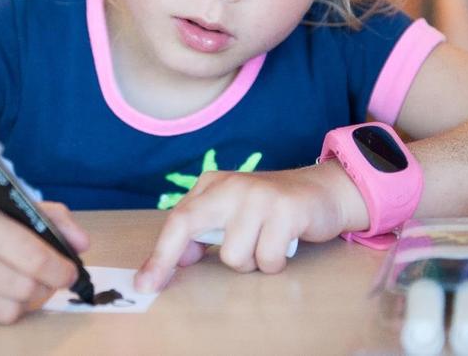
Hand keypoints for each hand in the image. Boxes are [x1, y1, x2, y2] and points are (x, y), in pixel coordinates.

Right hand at [0, 194, 89, 324]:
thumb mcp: (4, 205)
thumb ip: (50, 218)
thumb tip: (83, 244)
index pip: (35, 257)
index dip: (61, 269)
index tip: (70, 272)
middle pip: (27, 289)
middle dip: (45, 286)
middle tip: (45, 277)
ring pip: (10, 311)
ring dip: (23, 300)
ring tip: (16, 281)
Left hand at [134, 163, 364, 292]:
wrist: (322, 192)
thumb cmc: (272, 210)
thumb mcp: (232, 215)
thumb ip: (205, 231)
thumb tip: (180, 258)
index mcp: (212, 184)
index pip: (177, 220)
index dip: (158, 255)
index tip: (145, 284)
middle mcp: (230, 185)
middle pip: (188, 225)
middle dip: (170, 259)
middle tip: (157, 284)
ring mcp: (258, 195)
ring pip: (233, 255)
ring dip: (251, 262)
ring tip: (265, 244)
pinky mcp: (286, 209)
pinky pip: (267, 258)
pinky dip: (274, 262)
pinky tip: (284, 244)